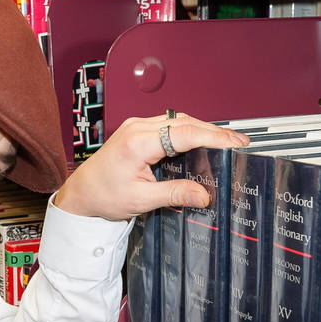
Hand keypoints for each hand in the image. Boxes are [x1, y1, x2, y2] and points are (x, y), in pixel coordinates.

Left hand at [54, 112, 249, 219]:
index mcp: (137, 142)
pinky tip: (200, 142)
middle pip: (184, 122)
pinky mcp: (137, 131)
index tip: (235, 143)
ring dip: (202, 130)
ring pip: (178, 121)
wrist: (81, 194)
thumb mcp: (140, 200)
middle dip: (214, 132)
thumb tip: (203, 195)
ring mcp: (136, 126)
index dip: (213, 137)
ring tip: (225, 143)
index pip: (184, 133)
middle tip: (239, 144)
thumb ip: (174, 195)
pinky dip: (188, 131)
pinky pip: (168, 125)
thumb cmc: (103, 196)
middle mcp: (137, 128)